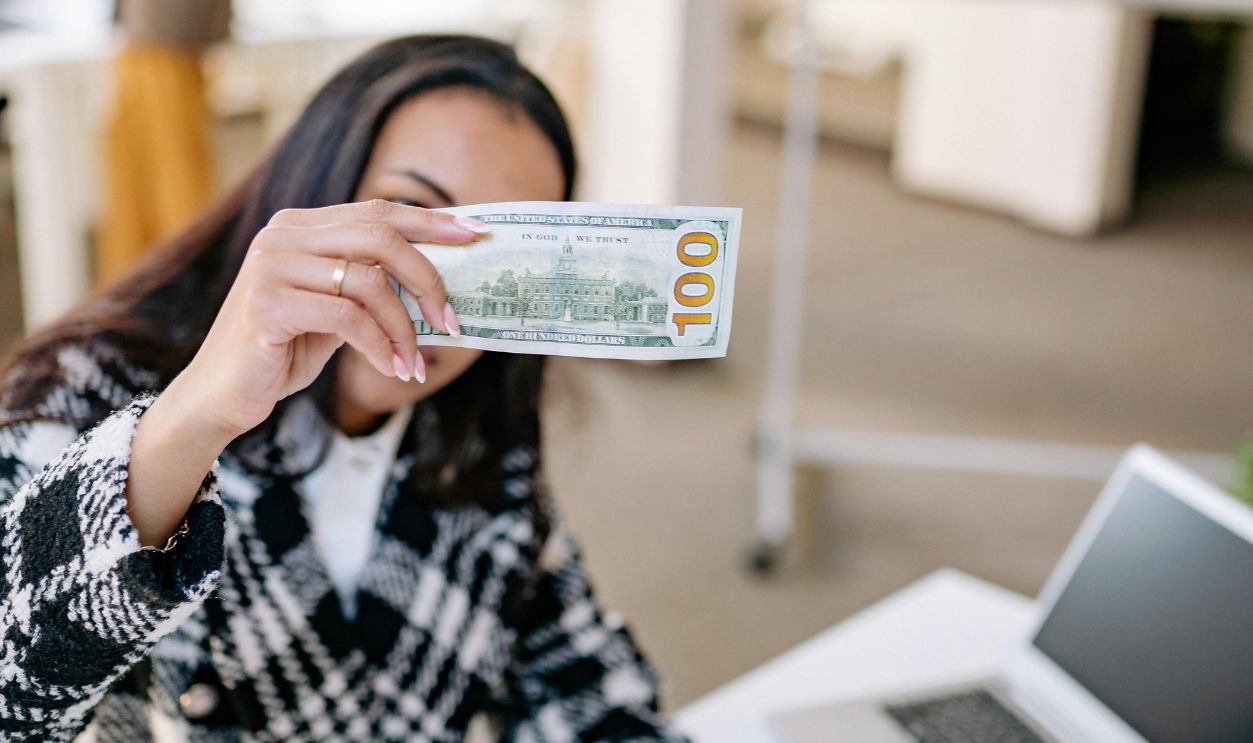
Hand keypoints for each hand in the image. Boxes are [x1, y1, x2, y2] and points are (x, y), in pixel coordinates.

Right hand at [169, 199, 486, 441]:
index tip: (476, 233)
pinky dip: (380, 346)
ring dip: (404, 327)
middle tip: (452, 320)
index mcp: (299, 227)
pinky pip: (347, 318)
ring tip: (414, 362)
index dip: (431, 221)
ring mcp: (270, 267)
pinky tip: (392, 369)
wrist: (222, 394)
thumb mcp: (335, 310)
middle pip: (380, 237)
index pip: (377, 211)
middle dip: (427, 279)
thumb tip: (439, 283)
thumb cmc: (284, 350)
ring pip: (368, 282)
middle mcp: (282, 236)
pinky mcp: (267, 306)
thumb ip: (370, 286)